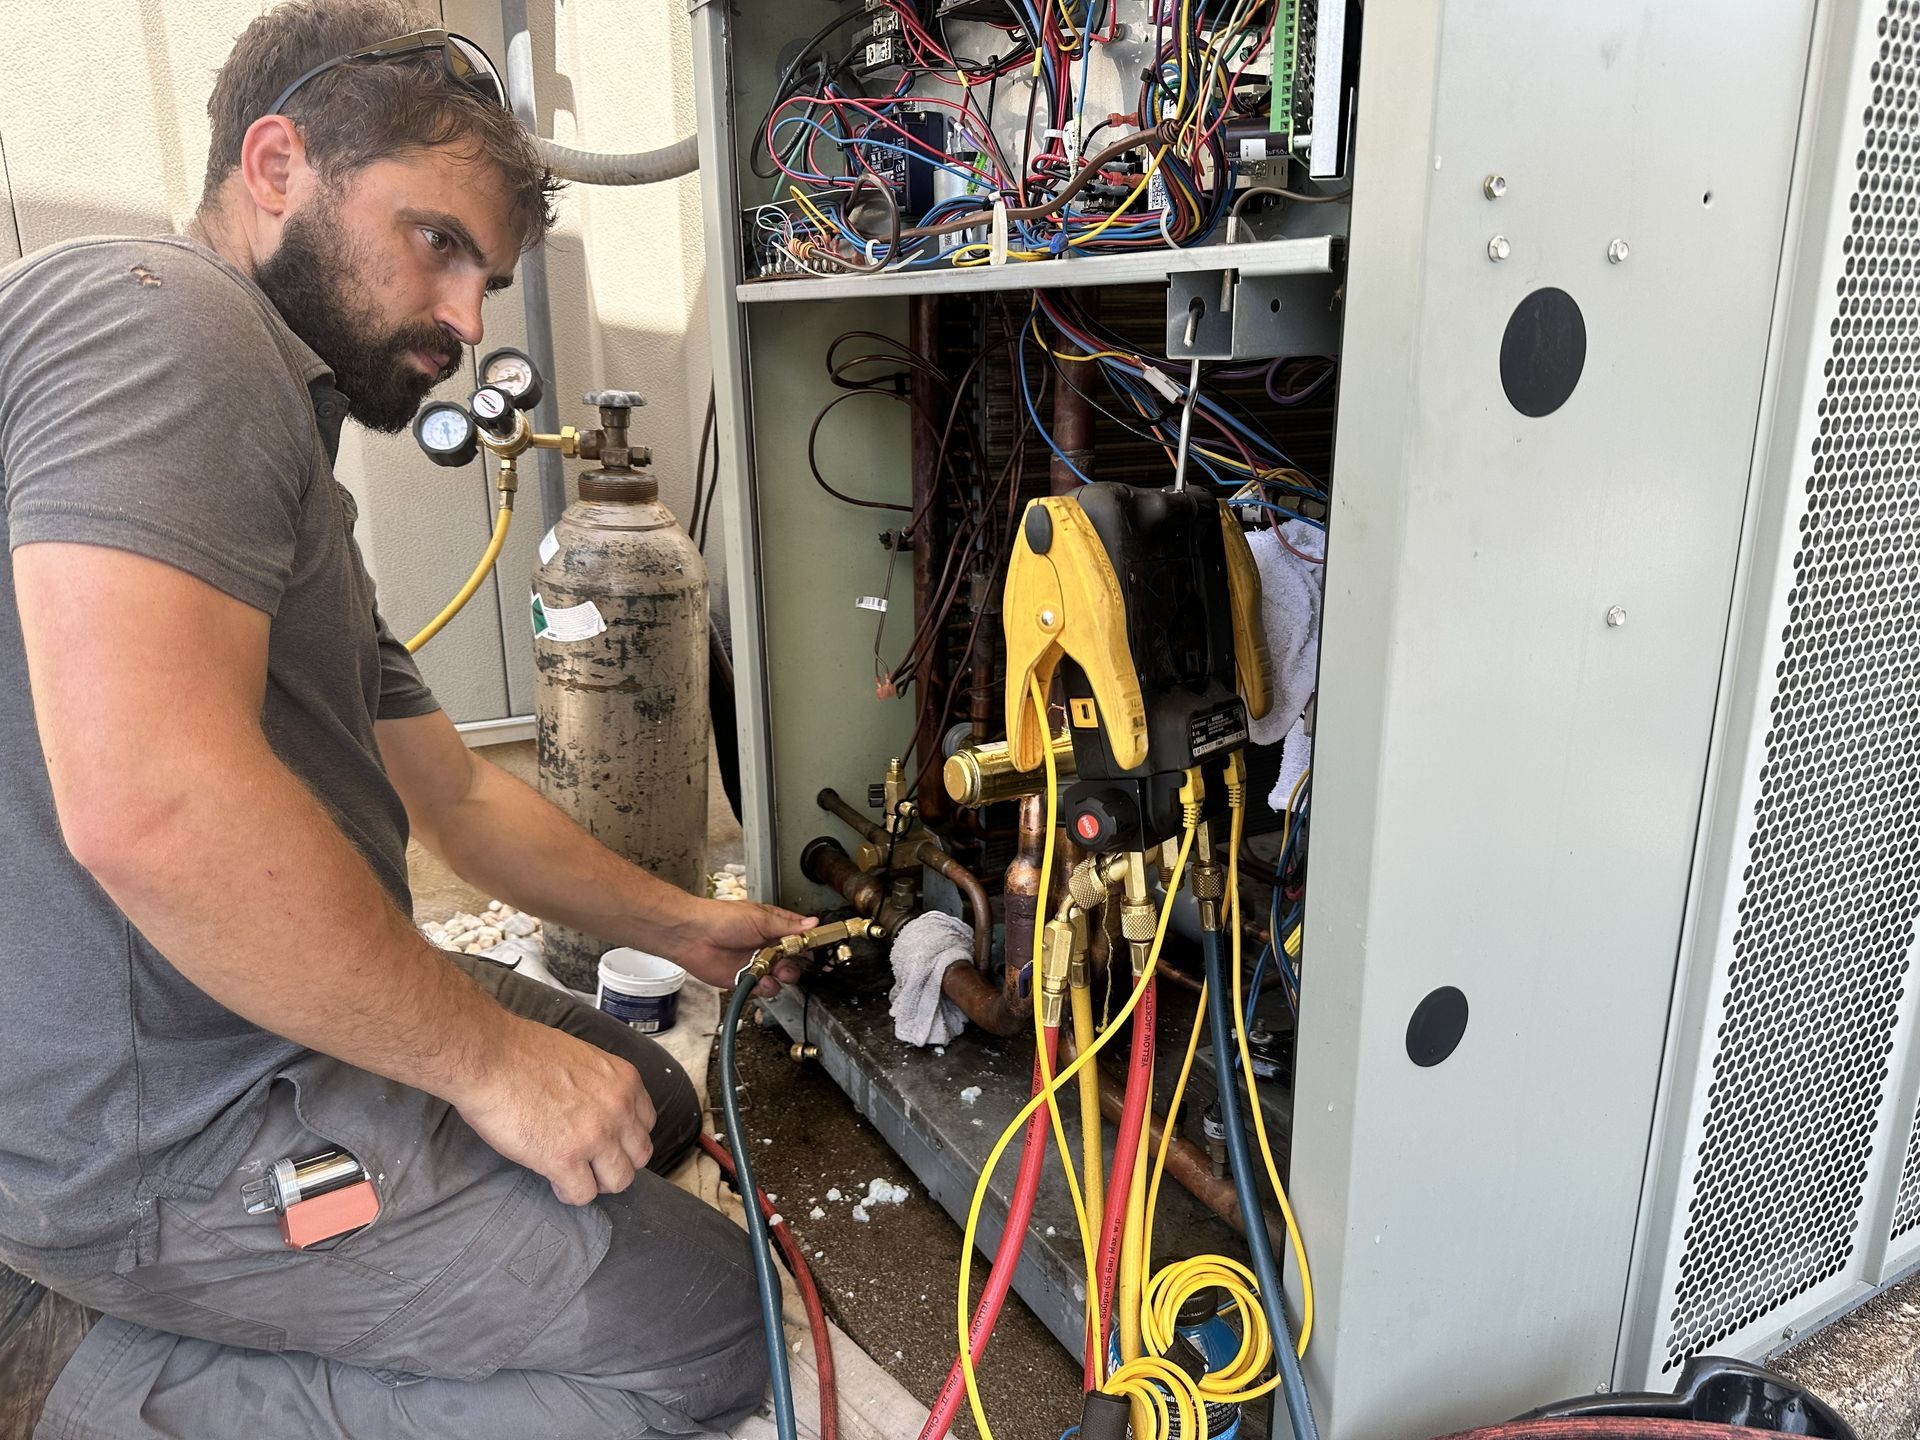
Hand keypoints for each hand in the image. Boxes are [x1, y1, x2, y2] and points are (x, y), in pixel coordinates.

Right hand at [451, 1018, 656, 1203]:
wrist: (489, 1058)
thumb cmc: (522, 1051)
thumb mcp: (582, 1058)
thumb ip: (600, 1085)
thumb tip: (594, 1106)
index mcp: (624, 1081)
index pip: (646, 1123)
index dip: (625, 1137)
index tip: (608, 1140)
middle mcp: (618, 1110)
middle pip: (639, 1156)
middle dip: (616, 1162)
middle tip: (592, 1163)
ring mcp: (595, 1137)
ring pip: (618, 1180)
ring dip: (597, 1182)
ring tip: (574, 1175)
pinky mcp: (564, 1160)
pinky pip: (582, 1194)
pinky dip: (569, 1192)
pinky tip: (554, 1180)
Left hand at [661, 897, 817, 995]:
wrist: (693, 936)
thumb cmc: (721, 919)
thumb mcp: (760, 918)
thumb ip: (788, 926)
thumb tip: (812, 923)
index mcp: (772, 926)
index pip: (799, 936)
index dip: (810, 944)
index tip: (820, 952)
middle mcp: (766, 945)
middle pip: (793, 960)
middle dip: (796, 964)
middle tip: (790, 962)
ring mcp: (756, 962)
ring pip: (780, 976)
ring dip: (782, 976)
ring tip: (775, 971)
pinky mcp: (744, 979)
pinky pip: (764, 988)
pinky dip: (766, 987)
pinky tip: (761, 979)